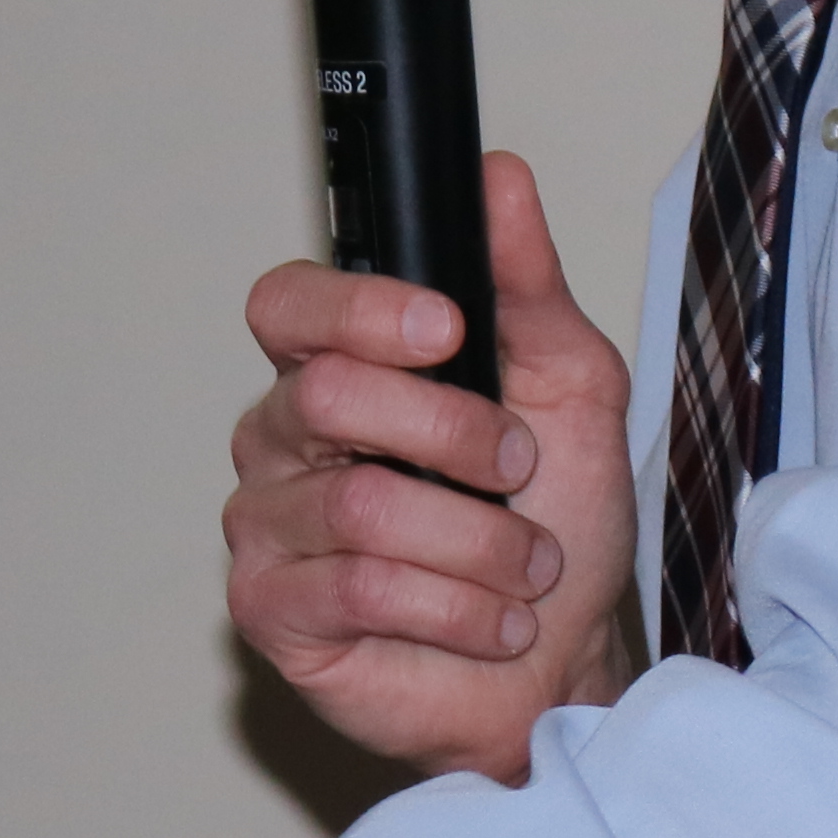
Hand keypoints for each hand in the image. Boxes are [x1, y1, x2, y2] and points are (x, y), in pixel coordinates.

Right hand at [228, 152, 637, 784]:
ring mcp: (268, 527)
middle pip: (327, 395)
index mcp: (338, 368)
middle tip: (518, 469)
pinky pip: (354, 588)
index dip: (358, 310)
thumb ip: (526, 282)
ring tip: (523, 568)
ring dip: (479, 542)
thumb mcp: (569, 386)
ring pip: (359, 505)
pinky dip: (454, 606)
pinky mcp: (272, 614)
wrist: (567, 660)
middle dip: (453, 434)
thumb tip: (500, 177)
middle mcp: (283, 439)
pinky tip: (490, 621)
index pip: (289, 304)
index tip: (447, 331)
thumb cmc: (557, 522)